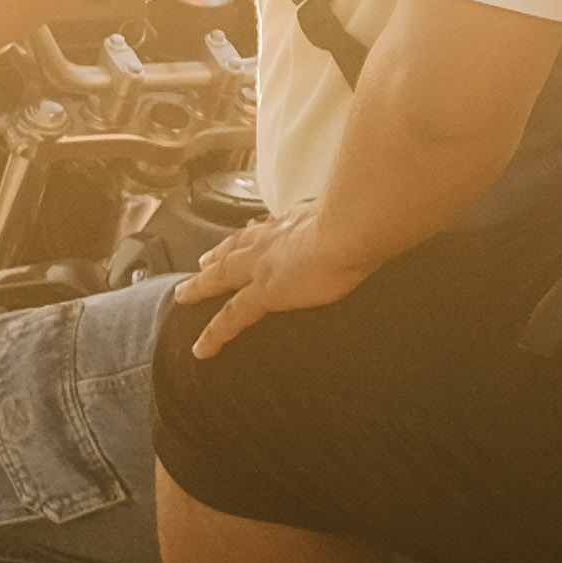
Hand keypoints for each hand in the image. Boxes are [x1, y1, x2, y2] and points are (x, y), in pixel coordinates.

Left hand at [175, 206, 388, 359]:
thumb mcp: (357, 212)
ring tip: (185, 294)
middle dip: (218, 254)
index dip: (255, 232)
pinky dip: (214, 334)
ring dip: (201, 285)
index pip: (270, 227)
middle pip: (236, 246)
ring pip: (221, 276)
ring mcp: (263, 265)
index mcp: (297, 220)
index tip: (247, 234)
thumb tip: (376, 220)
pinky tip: (201, 349)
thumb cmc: (363, 217)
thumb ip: (357, 218)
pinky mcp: (264, 293)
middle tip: (202, 262)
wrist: (352, 227)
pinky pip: (231, 317)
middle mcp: (273, 237)